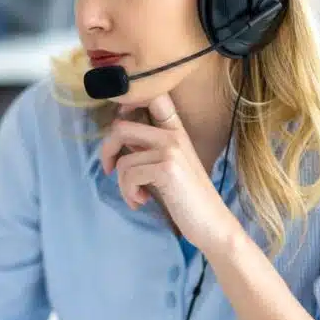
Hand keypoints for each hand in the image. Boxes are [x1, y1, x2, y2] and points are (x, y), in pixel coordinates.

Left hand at [100, 94, 241, 253]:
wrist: (212, 224)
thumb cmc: (186, 197)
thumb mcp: (167, 164)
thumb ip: (147, 146)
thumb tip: (116, 137)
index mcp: (175, 130)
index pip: (154, 96)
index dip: (128, 100)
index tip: (119, 120)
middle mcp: (174, 135)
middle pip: (120, 127)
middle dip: (107, 150)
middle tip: (110, 170)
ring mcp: (171, 150)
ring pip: (123, 160)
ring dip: (122, 184)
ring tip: (137, 196)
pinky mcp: (166, 169)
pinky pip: (128, 176)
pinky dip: (129, 193)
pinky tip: (141, 201)